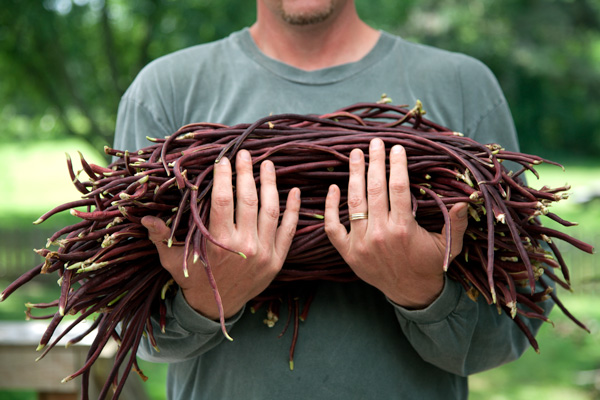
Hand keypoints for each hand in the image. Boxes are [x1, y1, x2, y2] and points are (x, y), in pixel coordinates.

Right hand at [142, 150, 300, 319]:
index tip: (223, 160)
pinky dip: (294, 210)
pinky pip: (289, 230)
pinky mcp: (277, 260)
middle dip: (246, 173)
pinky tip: (295, 191)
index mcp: (218, 243)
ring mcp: (264, 253)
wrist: (216, 309)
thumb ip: (161, 237)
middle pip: (248, 200)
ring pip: (270, 210)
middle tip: (245, 153)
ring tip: (268, 164)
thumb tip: (144, 217)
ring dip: (270, 184)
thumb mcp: (172, 260)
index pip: (222, 201)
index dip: (223, 177)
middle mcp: (244, 245)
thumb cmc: (192, 279)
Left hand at [324, 138, 468, 308]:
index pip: (399, 188)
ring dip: (354, 175)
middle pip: (375, 189)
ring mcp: (361, 243)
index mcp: (404, 229)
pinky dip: (330, 207)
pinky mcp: (348, 252)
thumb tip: (467, 200)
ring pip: (354, 202)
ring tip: (355, 154)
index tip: (397, 148)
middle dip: (375, 162)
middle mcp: (380, 234)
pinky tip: (333, 187)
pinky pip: (332, 227)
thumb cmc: (430, 265)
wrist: (412, 294)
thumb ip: (457, 224)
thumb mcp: (449, 246)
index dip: (398, 165)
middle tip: (374, 142)